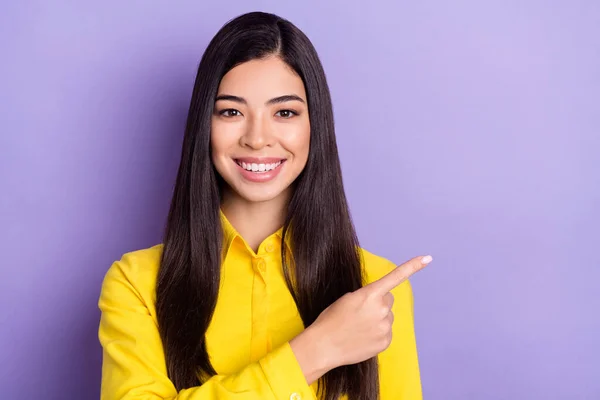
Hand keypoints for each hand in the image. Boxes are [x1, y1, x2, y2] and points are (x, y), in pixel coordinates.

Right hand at [310, 255, 431, 368]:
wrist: (324, 346)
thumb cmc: (331, 319)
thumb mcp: (347, 299)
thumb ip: (367, 297)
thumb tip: (380, 304)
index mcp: (370, 294)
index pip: (395, 277)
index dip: (412, 266)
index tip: (428, 258)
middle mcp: (381, 309)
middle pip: (388, 300)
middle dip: (378, 303)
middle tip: (360, 312)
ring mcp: (385, 327)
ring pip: (387, 316)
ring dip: (377, 319)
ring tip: (358, 327)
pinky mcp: (386, 341)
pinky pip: (386, 331)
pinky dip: (377, 333)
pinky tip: (362, 336)